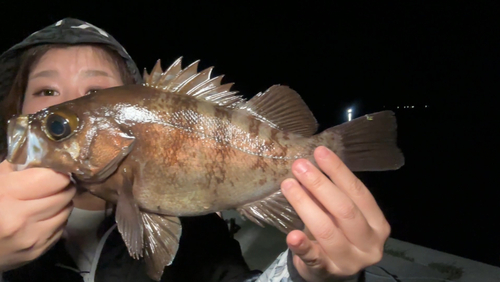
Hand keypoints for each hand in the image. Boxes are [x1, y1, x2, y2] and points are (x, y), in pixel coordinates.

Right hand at [0, 160, 74, 271]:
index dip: (58, 172)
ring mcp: (31, 238)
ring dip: (63, 203)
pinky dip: (57, 219)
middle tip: (56, 183)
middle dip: (63, 186)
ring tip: (50, 199)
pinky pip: (61, 228)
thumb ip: (15, 166)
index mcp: (8, 196)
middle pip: (64, 195)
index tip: (55, 171)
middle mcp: (22, 219)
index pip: (54, 179)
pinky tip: (44, 216)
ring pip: (66, 211)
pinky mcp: (37, 251)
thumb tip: (42, 155)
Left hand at [281, 146, 389, 280]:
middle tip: (299, 166)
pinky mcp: (327, 272)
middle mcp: (369, 244)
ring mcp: (350, 262)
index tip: (320, 152)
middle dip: (320, 184)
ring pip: (327, 230)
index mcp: (377, 224)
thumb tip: (310, 166)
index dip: (339, 171)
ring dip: (305, 204)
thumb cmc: (338, 235)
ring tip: (288, 185)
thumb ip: (330, 195)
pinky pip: (313, 258)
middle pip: (344, 210)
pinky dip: (302, 245)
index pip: (359, 193)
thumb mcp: (339, 214)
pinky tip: (292, 235)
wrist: (331, 271)